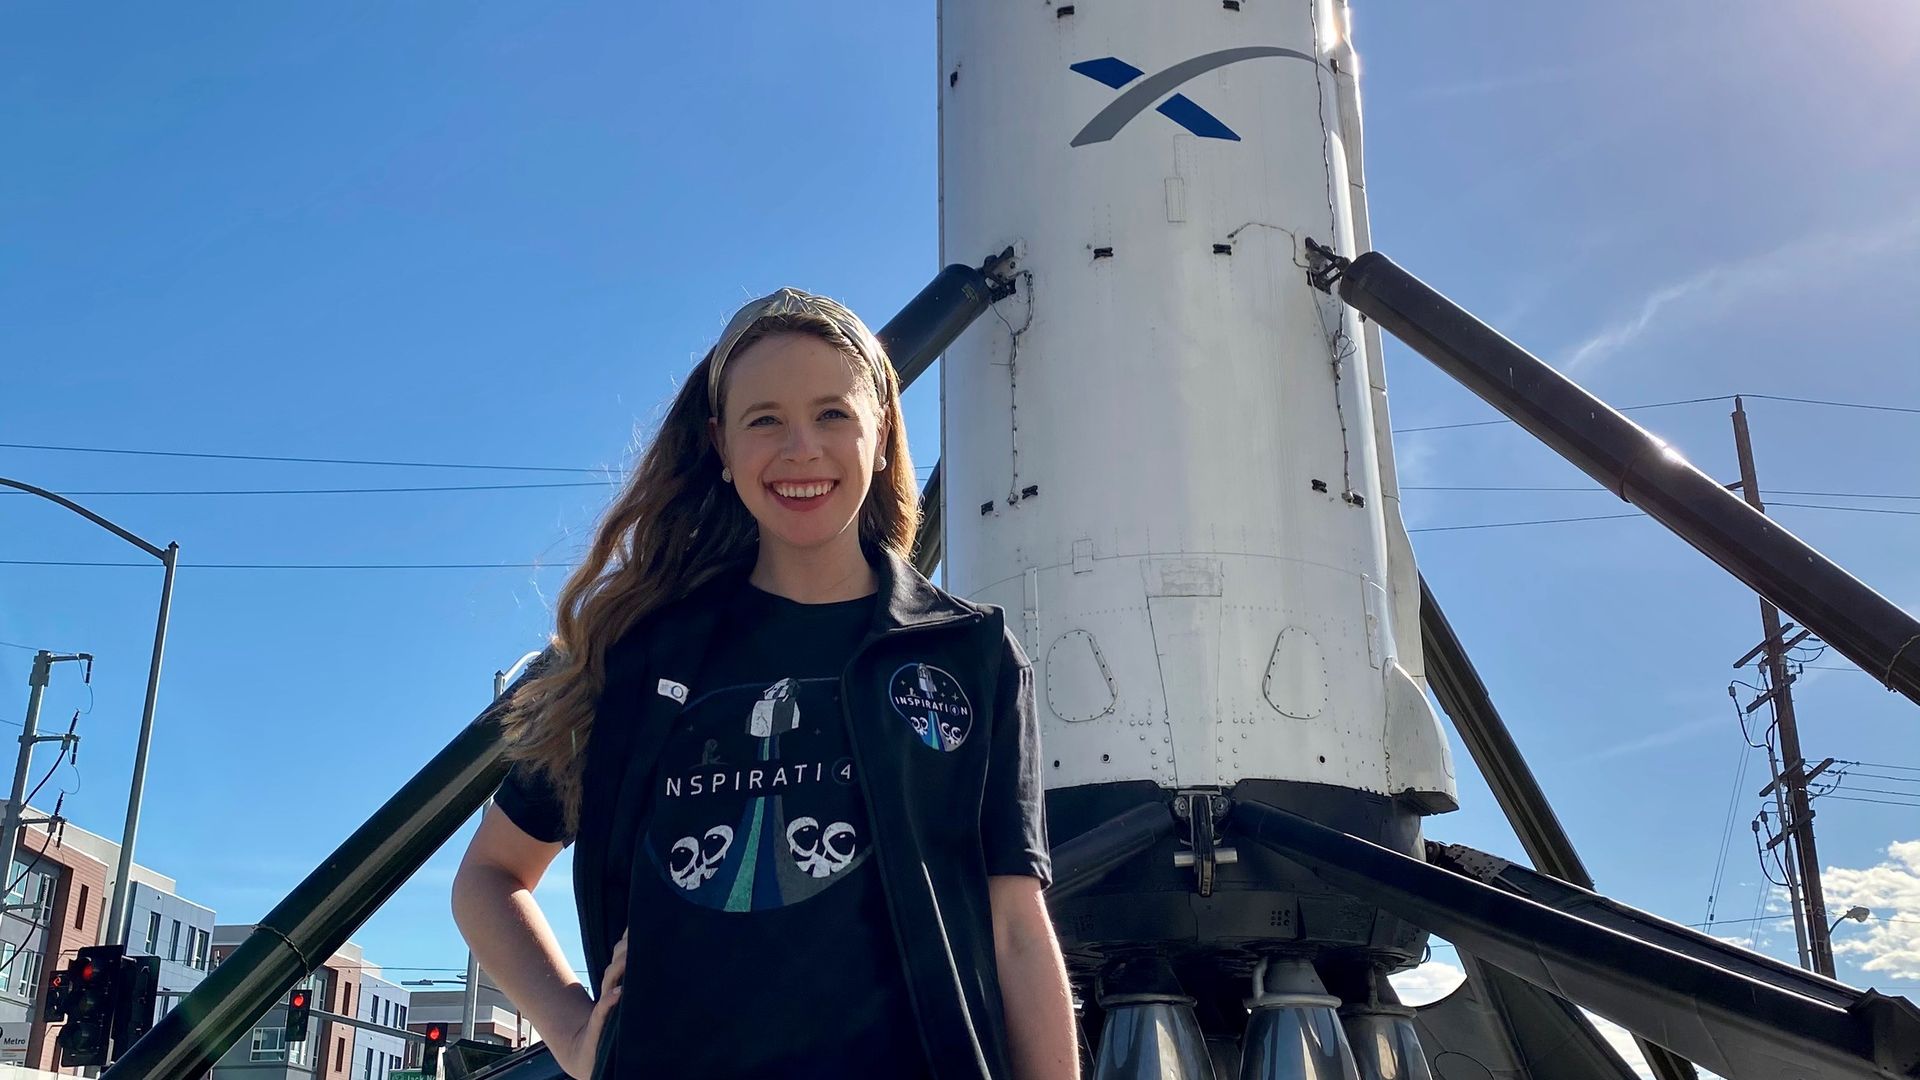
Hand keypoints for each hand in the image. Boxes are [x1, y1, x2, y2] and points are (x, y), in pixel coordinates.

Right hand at [557, 930, 625, 1078]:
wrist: (586, 1053)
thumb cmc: (610, 1028)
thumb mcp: (623, 1006)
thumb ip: (631, 987)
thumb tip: (648, 968)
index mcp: (616, 986)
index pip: (621, 960)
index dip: (628, 943)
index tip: (639, 925)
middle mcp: (609, 992)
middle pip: (615, 966)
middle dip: (624, 950)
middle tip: (637, 937)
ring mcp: (604, 1006)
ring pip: (610, 981)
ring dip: (619, 968)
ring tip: (629, 957)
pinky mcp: (598, 1023)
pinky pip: (603, 1009)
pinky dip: (610, 1000)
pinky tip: (619, 992)